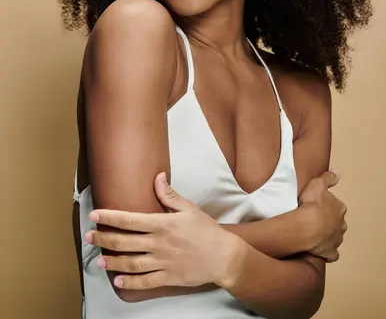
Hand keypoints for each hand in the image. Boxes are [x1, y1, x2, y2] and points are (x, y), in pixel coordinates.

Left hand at [85, 173, 242, 290]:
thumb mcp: (189, 208)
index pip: (130, 220)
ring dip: (113, 262)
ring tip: (99, 260)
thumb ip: (169, 195)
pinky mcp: (168, 278)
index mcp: (163, 224)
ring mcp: (162, 262)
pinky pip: (145, 281)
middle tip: (89, 236)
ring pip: (131, 263)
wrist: (223, 256)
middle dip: (104, 238)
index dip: (110, 217)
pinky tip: (118, 281)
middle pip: (125, 241)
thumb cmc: (206, 230)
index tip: (95, 215)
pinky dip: (130, 282)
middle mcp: (159, 244)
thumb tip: (157, 177)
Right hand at [299, 170, 347, 262]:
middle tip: (315, 219)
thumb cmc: (312, 204)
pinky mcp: (330, 252)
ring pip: (335, 236)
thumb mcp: (318, 184)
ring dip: (328, 235)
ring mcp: (337, 240)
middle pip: (337, 222)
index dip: (327, 205)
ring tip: (315, 233)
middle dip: (330, 221)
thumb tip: (337, 172)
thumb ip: (328, 178)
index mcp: (340, 208)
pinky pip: (332, 254)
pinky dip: (328, 252)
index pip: (336, 206)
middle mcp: (342, 224)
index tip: (317, 205)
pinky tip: (321, 250)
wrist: (306, 227)